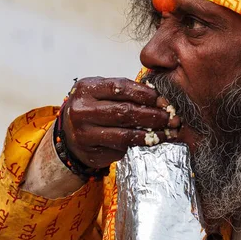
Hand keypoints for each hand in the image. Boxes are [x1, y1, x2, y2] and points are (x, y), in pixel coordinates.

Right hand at [62, 77, 179, 168]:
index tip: (162, 99)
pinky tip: (154, 141)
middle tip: (171, 116)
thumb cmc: (92, 109)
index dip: (144, 94)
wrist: (69, 135)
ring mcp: (84, 134)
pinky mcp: (91, 152)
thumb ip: (124, 91)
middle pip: (124, 112)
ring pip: (125, 134)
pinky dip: (140, 144)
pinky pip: (121, 149)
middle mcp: (82, 111)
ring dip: (152, 133)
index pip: (120, 88)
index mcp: (86, 89)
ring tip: (168, 131)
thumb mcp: (101, 92)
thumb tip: (159, 98)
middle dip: (153, 114)